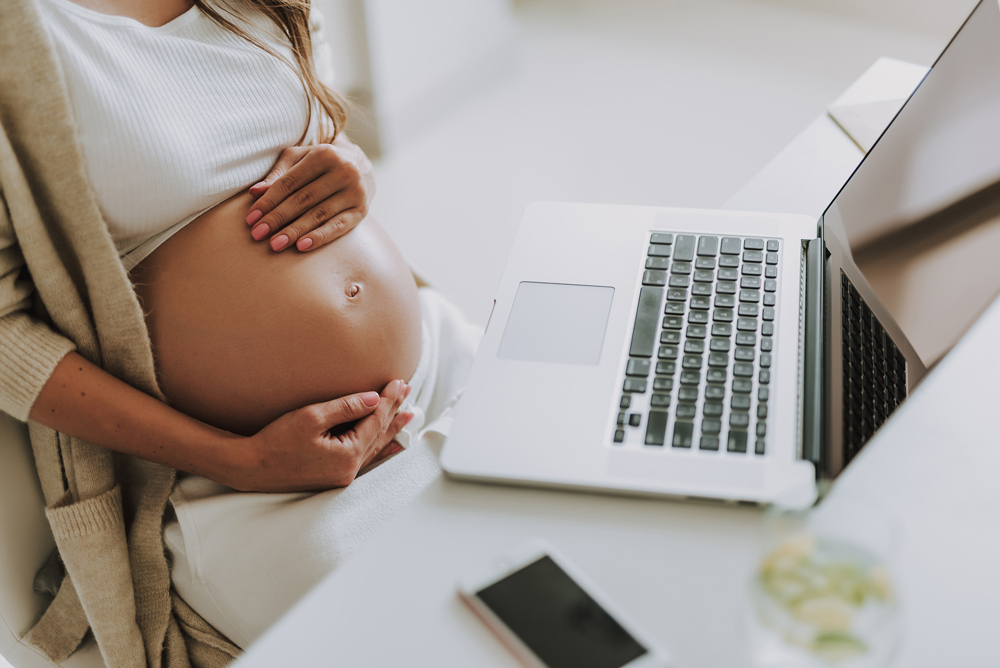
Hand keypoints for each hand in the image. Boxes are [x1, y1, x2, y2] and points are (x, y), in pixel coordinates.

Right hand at [231, 379, 412, 492]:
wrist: (251, 467)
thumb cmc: (275, 441)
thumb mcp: (311, 417)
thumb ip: (346, 407)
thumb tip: (375, 399)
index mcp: (347, 454)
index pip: (376, 420)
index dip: (388, 399)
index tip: (399, 381)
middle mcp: (350, 469)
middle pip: (379, 433)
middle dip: (395, 411)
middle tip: (409, 393)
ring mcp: (343, 476)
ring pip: (375, 447)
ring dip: (391, 428)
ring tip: (408, 415)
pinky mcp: (334, 477)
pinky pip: (365, 459)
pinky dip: (379, 447)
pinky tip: (390, 446)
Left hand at [245, 134, 374, 252]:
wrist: (361, 166)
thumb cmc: (321, 164)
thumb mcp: (299, 159)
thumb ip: (278, 174)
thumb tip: (255, 192)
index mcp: (324, 154)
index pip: (290, 182)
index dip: (268, 201)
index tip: (251, 218)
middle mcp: (343, 171)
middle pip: (303, 199)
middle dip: (278, 218)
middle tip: (258, 234)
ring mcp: (355, 192)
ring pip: (319, 214)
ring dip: (295, 231)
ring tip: (275, 244)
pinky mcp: (362, 210)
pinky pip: (339, 226)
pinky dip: (320, 237)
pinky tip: (302, 246)